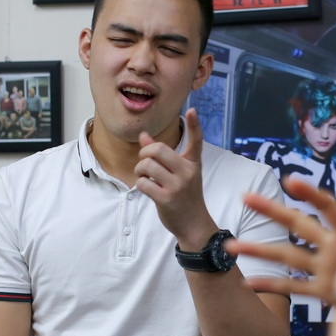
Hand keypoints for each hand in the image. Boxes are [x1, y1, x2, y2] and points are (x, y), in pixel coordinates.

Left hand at [134, 109, 216, 249]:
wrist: (194, 224)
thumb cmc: (185, 197)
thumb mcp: (179, 175)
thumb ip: (162, 156)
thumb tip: (144, 137)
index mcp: (193, 164)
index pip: (196, 141)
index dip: (195, 125)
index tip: (192, 110)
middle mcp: (188, 172)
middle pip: (158, 150)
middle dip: (144, 154)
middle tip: (145, 163)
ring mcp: (178, 186)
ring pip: (147, 165)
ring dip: (140, 170)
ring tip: (145, 177)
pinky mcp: (166, 199)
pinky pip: (143, 182)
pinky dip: (140, 183)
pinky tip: (147, 188)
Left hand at [225, 178, 335, 301]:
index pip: (329, 206)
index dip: (310, 193)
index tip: (289, 180)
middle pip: (300, 225)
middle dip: (271, 210)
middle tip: (245, 196)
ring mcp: (329, 270)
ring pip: (288, 257)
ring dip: (258, 250)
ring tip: (229, 245)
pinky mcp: (324, 292)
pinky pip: (292, 288)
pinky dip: (270, 284)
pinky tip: (246, 281)